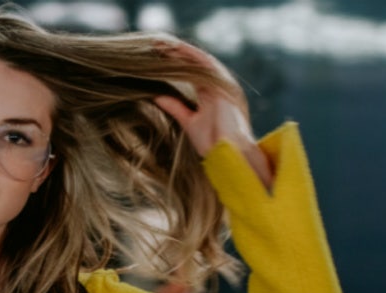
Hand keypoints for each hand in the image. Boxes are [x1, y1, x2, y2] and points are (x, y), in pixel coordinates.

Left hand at [152, 43, 272, 188]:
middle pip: (195, 65)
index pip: (191, 75)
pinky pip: (205, 63)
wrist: (229, 154)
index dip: (175, 66)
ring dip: (182, 51)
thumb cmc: (213, 144)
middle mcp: (217, 87)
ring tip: (163, 45)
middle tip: (156, 46)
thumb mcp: (189, 122)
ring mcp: (222, 84)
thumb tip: (158, 96)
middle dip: (177, 55)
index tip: (156, 59)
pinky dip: (191, 55)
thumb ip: (176, 108)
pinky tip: (176, 49)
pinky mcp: (223, 84)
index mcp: (211, 96)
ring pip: (200, 61)